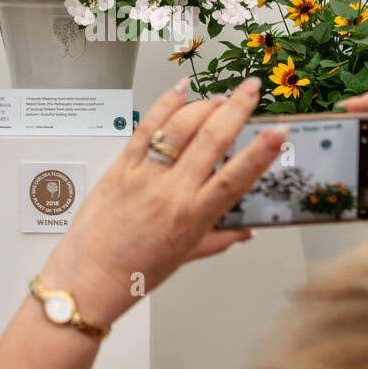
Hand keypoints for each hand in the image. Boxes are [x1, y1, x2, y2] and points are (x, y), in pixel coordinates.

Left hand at [40, 75, 287, 326]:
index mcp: (192, 217)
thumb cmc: (134, 273)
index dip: (260, 153)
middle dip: (236, 108)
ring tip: (220, 96)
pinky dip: (164, 105)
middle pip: (211, 140)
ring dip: (203, 105)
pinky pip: (145, 128)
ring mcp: (144, 176)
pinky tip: (180, 89)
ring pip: (179, 128)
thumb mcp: (186, 257)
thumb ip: (220, 238)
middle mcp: (171, 192)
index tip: (278, 132)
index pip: (235, 179)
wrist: (89, 278)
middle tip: (251, 89)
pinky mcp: (121, 167)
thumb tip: (247, 231)